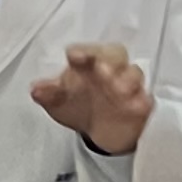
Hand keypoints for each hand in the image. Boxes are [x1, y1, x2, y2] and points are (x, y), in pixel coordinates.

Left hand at [34, 41, 153, 155]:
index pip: (88, 50)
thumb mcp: (58, 102)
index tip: (73, 56)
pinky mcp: (141, 104)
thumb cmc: (77, 106)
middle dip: (110, 59)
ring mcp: (129, 85)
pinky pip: (146, 99)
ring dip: (127, 79)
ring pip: (134, 73)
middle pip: (117, 52)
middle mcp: (111, 69)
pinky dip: (141, 101)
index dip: (83, 51)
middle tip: (102, 70)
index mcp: (88, 63)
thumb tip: (36, 90)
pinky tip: (136, 106)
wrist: (97, 131)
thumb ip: (48, 93)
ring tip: (118, 90)